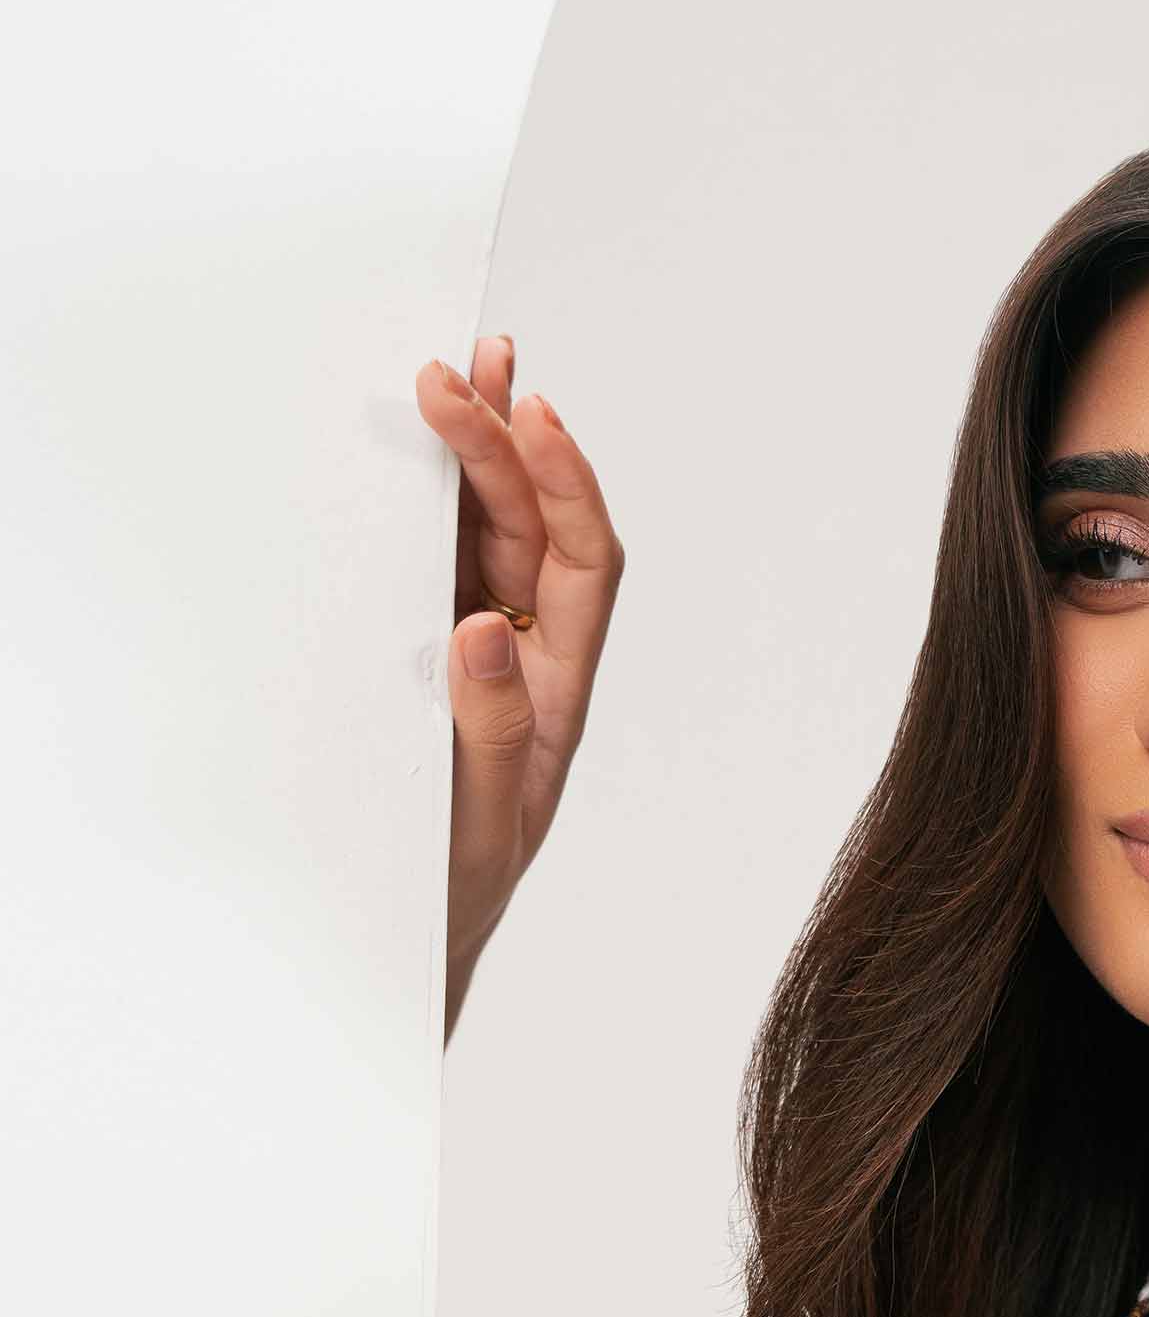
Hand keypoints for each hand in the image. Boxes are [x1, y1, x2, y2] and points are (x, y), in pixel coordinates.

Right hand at [414, 334, 625, 1041]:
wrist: (397, 950)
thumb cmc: (448, 894)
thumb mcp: (477, 822)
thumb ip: (488, 730)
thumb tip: (488, 630)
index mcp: (558, 691)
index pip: (584, 563)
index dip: (566, 483)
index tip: (530, 414)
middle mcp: (525, 661)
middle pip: (532, 527)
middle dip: (504, 441)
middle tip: (460, 367)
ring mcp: (471, 656)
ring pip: (483, 536)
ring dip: (472, 455)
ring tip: (456, 371)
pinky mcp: (417, 660)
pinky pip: (430, 569)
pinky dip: (421, 508)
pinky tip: (406, 454)